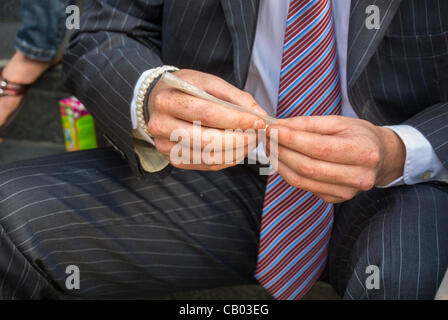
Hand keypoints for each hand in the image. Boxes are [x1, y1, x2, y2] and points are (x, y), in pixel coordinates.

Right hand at [147, 69, 266, 169]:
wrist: (157, 100)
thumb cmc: (186, 89)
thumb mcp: (207, 82)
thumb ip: (234, 96)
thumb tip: (259, 115)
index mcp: (168, 100)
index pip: (207, 114)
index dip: (236, 120)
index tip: (259, 121)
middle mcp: (161, 125)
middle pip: (207, 140)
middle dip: (239, 140)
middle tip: (257, 135)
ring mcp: (164, 146)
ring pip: (207, 157)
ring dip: (236, 152)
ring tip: (251, 142)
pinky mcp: (172, 159)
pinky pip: (205, 165)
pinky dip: (226, 160)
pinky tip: (238, 151)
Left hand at [266, 115, 405, 202]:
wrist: (380, 157)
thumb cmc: (359, 135)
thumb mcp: (338, 122)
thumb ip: (308, 124)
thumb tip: (279, 125)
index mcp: (363, 152)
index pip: (319, 148)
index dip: (291, 139)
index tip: (272, 128)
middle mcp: (358, 177)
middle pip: (307, 167)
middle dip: (281, 151)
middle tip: (266, 137)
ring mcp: (347, 192)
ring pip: (301, 180)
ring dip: (279, 163)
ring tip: (269, 147)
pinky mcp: (336, 199)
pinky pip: (304, 186)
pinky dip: (288, 172)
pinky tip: (282, 159)